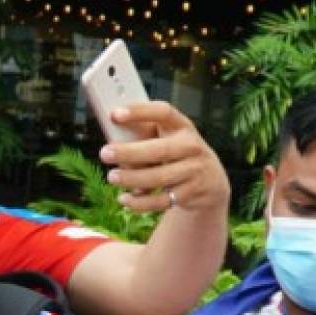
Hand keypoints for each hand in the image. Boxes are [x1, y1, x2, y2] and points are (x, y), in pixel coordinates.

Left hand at [99, 102, 230, 214]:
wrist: (210, 181)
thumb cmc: (176, 153)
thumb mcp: (167, 138)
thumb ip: (144, 136)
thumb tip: (112, 141)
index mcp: (182, 126)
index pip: (164, 112)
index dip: (140, 112)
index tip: (115, 114)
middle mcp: (191, 147)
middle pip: (160, 150)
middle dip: (130, 152)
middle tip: (105, 153)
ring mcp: (193, 171)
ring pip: (159, 178)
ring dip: (132, 178)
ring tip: (112, 177)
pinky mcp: (189, 194)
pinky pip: (161, 200)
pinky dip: (140, 203)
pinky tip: (124, 199)